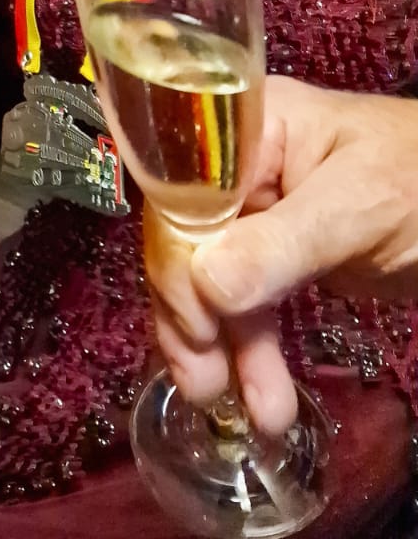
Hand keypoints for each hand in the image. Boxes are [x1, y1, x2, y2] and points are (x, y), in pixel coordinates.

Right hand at [147, 77, 417, 433]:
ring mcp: (258, 209)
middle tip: (203, 385)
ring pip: (212, 278)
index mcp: (247, 127)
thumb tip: (206, 285)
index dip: (177, 255)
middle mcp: (238, 164)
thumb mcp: (360, 206)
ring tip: (242, 411)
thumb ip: (283, 242)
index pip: (183, 188)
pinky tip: (261, 395)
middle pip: (187, 237)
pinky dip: (251, 347)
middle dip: (194, 313)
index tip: (195, 324)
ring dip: (223, 345)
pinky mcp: (279, 252)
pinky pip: (245, 298)